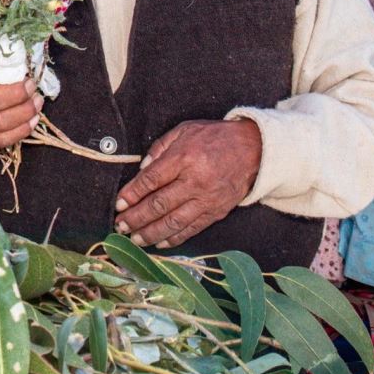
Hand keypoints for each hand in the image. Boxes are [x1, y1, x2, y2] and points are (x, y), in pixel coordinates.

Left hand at [114, 119, 261, 249]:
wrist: (254, 149)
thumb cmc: (214, 137)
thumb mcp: (184, 130)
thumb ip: (160, 147)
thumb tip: (141, 168)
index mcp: (184, 158)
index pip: (151, 181)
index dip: (132, 194)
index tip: (119, 204)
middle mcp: (195, 181)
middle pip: (159, 204)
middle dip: (136, 218)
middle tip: (120, 226)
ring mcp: (207, 199)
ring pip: (174, 222)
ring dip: (151, 233)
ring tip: (134, 239)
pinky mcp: (216, 211)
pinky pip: (192, 228)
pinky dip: (174, 238)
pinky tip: (159, 243)